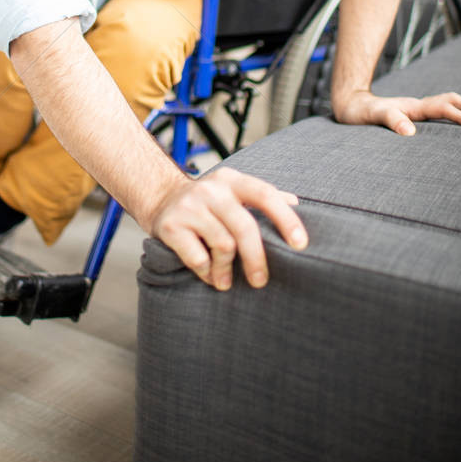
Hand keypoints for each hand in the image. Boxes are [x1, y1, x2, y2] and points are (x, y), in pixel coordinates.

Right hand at [150, 167, 307, 291]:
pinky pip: (198, 259)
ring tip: (226, 281)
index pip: (265, 194)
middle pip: (244, 227)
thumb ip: (262, 197)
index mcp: (232, 180)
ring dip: (227, 270)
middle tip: (260, 281)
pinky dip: (207, 273)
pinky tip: (209, 275)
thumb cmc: (207, 202)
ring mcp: (189, 207)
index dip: (285, 219)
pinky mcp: (171, 226)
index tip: (300, 245)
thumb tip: (297, 203)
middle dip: (256, 259)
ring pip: (223, 246)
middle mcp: (211, 190)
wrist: (160, 198)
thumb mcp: (234, 191)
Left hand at [333, 89, 460, 135]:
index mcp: (413, 107)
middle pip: (451, 100)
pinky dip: (454, 115)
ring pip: (447, 105)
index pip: (444, 109)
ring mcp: (415, 110)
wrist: (348, 105)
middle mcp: (417, 106)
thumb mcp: (373, 116)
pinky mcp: (412, 115)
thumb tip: (409, 131)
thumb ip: (391, 120)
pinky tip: (457, 125)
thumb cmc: (359, 112)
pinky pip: (439, 113)